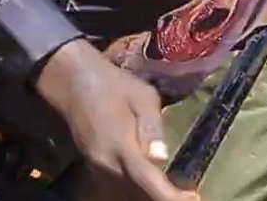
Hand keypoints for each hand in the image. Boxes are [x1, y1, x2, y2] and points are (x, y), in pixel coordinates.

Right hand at [36, 39, 198, 200]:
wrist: (71, 79)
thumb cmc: (111, 83)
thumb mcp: (141, 94)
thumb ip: (152, 126)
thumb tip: (161, 157)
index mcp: (120, 145)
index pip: (149, 182)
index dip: (172, 197)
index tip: (195, 198)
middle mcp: (107, 163)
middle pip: (140, 194)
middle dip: (164, 196)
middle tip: (188, 192)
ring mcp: (96, 166)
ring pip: (128, 191)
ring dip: (148, 192)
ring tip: (173, 188)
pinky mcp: (92, 164)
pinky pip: (117, 184)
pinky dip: (135, 187)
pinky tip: (150, 179)